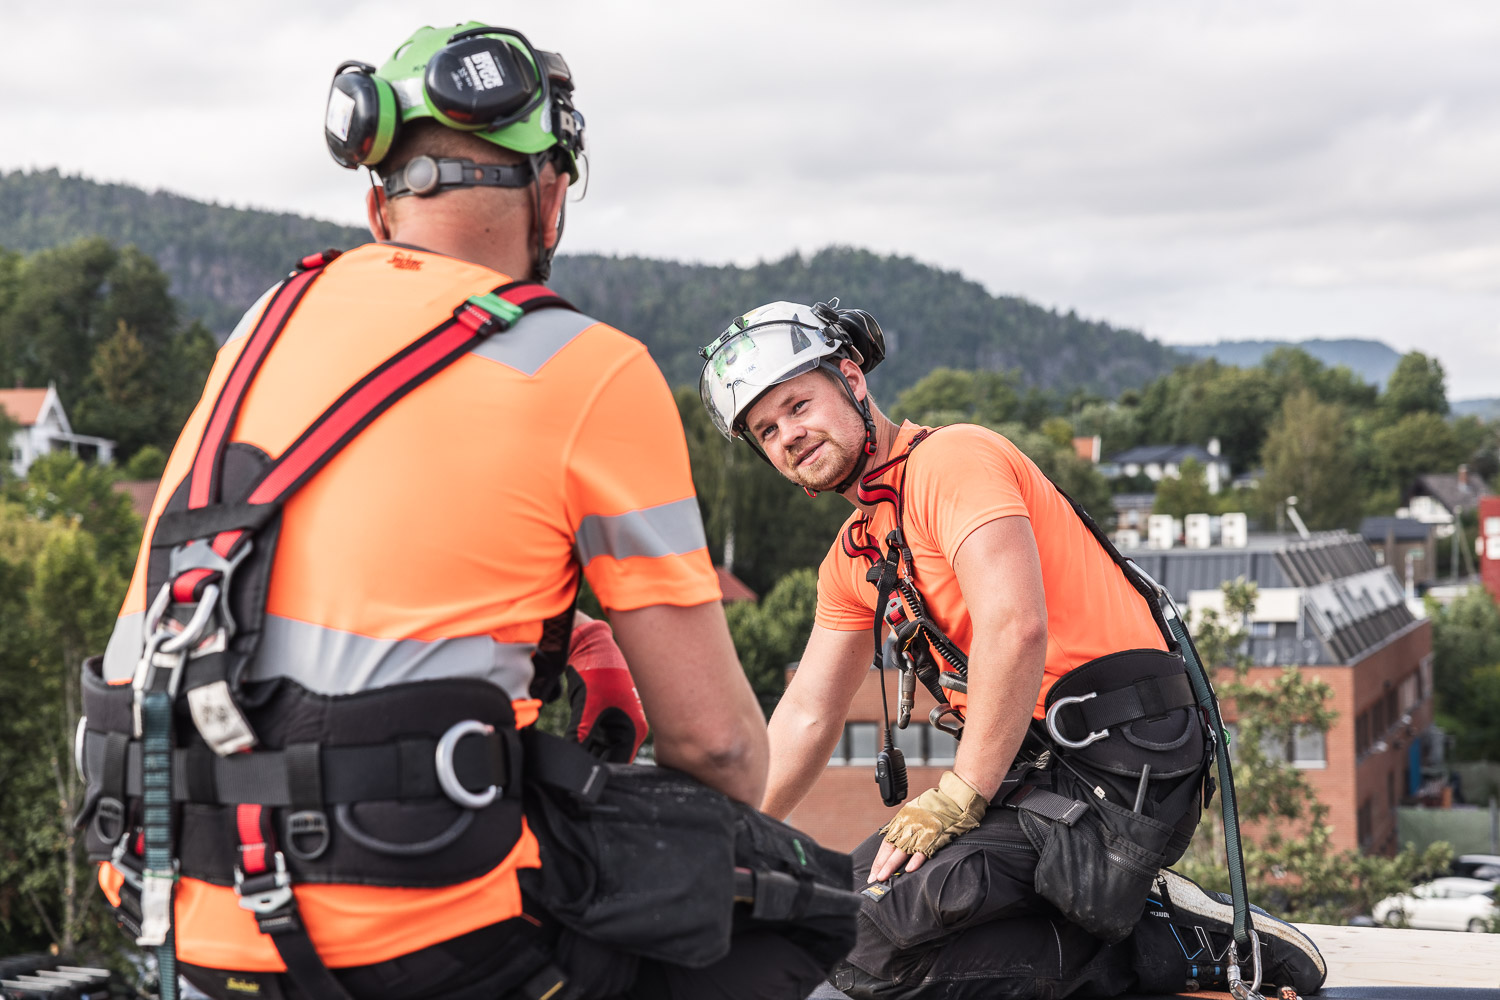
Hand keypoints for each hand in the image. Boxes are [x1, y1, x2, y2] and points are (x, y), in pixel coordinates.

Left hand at [567, 619, 647, 761]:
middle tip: (571, 775)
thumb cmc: (597, 672)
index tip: (582, 784)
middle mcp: (629, 728)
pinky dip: (584, 743)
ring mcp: (617, 721)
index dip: (601, 774)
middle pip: (611, 758)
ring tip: (569, 764)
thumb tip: (568, 761)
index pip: (619, 764)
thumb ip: (579, 738)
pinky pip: (595, 737)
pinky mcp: (605, 715)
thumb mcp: (586, 709)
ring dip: (587, 754)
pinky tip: (571, 747)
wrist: (592, 645)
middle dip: (592, 764)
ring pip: (601, 749)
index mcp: (633, 729)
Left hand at [868, 770, 985, 882]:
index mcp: (902, 821)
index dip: (879, 860)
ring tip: (884, 878)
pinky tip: (909, 870)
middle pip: (891, 848)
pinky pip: (923, 849)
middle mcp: (908, 826)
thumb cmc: (935, 806)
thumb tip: (897, 846)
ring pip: (902, 850)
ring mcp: (920, 830)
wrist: (954, 797)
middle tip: (874, 879)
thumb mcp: (914, 813)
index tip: (873, 872)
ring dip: (892, 866)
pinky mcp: (934, 834)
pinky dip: (916, 859)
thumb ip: (906, 828)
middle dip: (881, 865)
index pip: (886, 844)